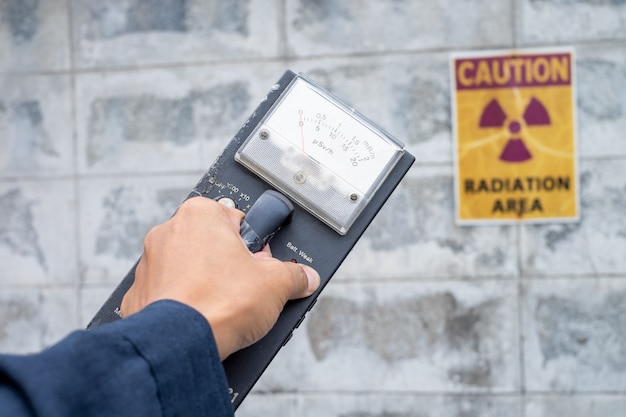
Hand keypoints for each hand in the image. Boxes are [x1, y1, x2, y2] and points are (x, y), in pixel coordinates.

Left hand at [120, 196, 319, 359]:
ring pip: (190, 268)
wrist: (179, 346)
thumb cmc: (217, 305)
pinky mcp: (140, 293)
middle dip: (232, 264)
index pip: (238, 220)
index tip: (261, 263)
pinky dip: (186, 303)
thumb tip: (304, 277)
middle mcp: (168, 231)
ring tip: (226, 306)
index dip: (255, 246)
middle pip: (213, 244)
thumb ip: (295, 275)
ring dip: (208, 283)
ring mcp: (150, 263)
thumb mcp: (276, 284)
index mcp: (200, 214)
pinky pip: (170, 293)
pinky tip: (203, 318)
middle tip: (247, 287)